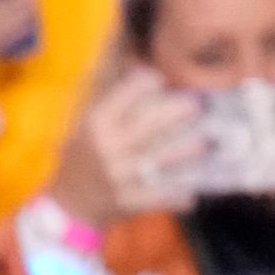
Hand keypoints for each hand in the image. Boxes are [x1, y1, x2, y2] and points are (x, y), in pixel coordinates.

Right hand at [49, 67, 207, 228]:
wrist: (68, 203)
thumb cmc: (83, 156)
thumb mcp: (86, 125)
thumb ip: (112, 102)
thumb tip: (143, 71)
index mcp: (97, 124)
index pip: (125, 95)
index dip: (144, 82)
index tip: (159, 79)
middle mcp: (109, 147)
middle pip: (151, 125)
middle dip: (178, 112)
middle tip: (198, 105)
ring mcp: (119, 175)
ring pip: (161, 160)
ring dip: (187, 151)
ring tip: (205, 143)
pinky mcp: (127, 200)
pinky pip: (158, 196)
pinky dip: (177, 196)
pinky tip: (193, 194)